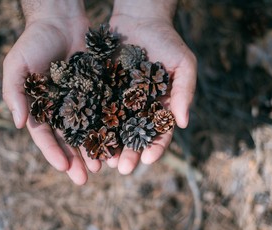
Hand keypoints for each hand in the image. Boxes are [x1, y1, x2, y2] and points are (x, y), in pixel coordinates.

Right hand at [2, 1, 101, 184]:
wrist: (60, 20)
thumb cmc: (33, 42)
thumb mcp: (16, 65)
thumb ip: (14, 94)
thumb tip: (18, 124)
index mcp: (39, 108)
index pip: (44, 136)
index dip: (52, 152)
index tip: (62, 167)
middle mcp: (59, 110)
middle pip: (67, 140)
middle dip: (75, 160)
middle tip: (85, 179)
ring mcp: (79, 103)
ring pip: (87, 132)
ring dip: (93, 151)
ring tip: (102, 167)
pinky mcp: (97, 93)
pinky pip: (103, 114)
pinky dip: (108, 130)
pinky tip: (116, 143)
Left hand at [108, 0, 196, 173]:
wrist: (139, 19)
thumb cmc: (167, 42)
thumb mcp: (183, 64)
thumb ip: (185, 92)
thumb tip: (183, 123)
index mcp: (159, 108)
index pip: (159, 133)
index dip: (155, 147)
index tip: (148, 160)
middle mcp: (138, 110)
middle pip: (134, 137)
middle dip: (129, 154)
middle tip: (122, 168)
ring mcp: (118, 102)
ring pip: (113, 130)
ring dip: (109, 147)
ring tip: (103, 161)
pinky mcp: (100, 92)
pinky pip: (96, 111)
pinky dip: (92, 126)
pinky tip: (87, 139)